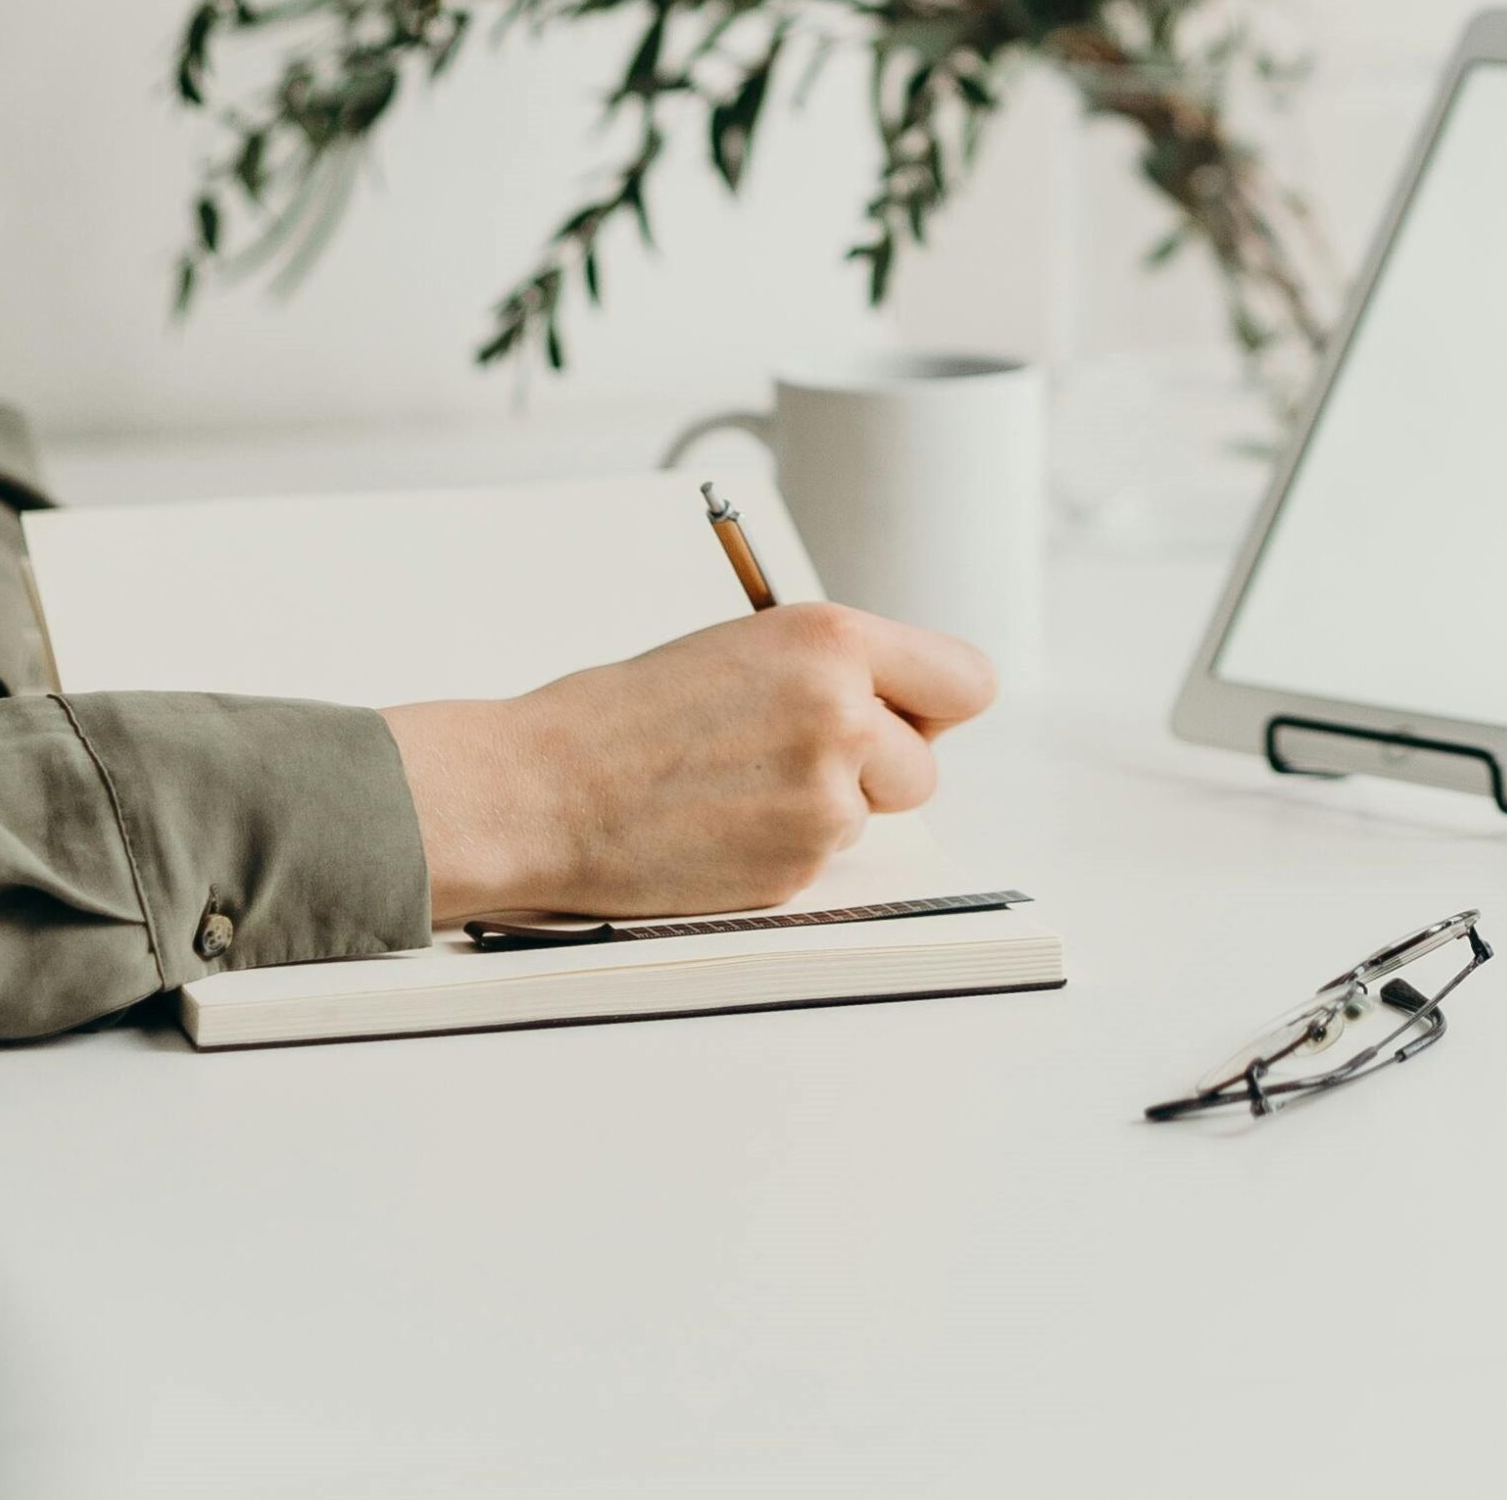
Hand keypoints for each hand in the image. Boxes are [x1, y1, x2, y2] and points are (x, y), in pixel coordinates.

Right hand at [382, 602, 996, 923]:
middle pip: (925, 764)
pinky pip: (823, 860)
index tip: (910, 713)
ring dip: (825, 808)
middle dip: (875, 767)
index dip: (935, 704)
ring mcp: (824, 797)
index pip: (966, 681)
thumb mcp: (747, 650)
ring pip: (873, 815)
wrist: (540, 789)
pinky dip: (782, 850)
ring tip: (736, 788)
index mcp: (831, 640)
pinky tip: (717, 827)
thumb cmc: (627, 715)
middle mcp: (842, 713)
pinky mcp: (798, 866)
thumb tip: (906, 708)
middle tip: (790, 756)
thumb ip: (836, 672)